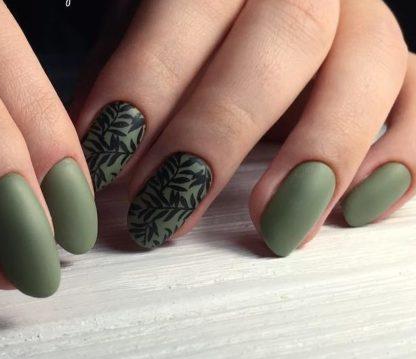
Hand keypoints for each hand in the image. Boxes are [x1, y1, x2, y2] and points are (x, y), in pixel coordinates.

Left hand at [76, 0, 411, 254]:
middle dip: (218, 133)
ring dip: (319, 153)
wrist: (259, 3)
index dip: (146, 86)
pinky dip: (399, 158)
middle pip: (279, 41)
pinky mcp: (397, 65)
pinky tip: (358, 209)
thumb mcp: (138, 32)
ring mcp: (361, 18)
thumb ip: (116, 81)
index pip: (186, 12)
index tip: (108, 161)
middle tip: (166, 210)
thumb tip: (82, 159)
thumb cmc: (188, 25)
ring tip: (275, 227)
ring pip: (365, 68)